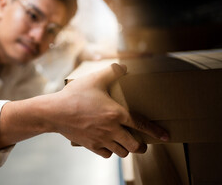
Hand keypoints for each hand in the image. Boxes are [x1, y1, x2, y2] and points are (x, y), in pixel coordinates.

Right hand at [50, 63, 168, 157]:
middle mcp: (111, 129)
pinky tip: (109, 144)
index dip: (156, 132)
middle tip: (142, 142)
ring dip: (127, 149)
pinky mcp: (90, 145)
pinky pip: (107, 154)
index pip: (142, 125)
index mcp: (116, 113)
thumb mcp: (94, 79)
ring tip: (126, 143)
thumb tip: (124, 67)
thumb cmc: (75, 95)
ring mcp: (101, 139)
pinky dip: (111, 151)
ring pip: (122, 152)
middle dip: (142, 146)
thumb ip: (112, 71)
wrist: (55, 112)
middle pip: (135, 146)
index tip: (166, 137)